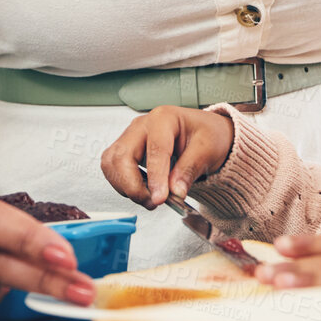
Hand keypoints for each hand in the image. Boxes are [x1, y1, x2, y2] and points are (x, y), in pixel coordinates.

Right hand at [100, 105, 234, 207]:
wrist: (204, 135)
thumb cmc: (206, 135)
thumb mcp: (208, 149)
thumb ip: (190, 169)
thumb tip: (175, 191)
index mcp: (164, 118)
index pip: (155, 149)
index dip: (156, 177)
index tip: (160, 198)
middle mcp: (142, 125)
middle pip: (123, 155)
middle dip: (133, 185)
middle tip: (152, 202)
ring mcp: (130, 137)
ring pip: (112, 163)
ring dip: (126, 187)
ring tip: (149, 198)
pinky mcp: (125, 150)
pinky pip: (112, 169)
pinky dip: (122, 185)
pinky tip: (142, 190)